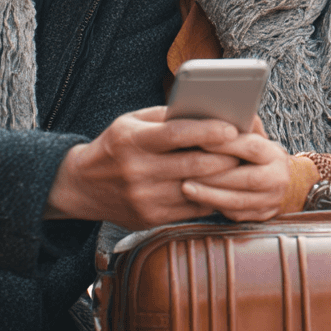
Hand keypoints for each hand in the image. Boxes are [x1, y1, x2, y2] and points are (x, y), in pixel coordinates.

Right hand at [46, 105, 243, 228]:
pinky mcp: (152, 219)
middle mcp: (138, 172)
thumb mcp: (130, 123)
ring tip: (242, 166)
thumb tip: (206, 111)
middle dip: (226, 157)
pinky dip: (212, 196)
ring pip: (197, 189)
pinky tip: (225, 185)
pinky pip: (191, 208)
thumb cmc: (114, 147)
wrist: (82, 186)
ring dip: (224, 179)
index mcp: (132, 142)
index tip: (231, 128)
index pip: (175, 135)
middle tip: (248, 149)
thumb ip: (165, 118)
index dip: (206, 131)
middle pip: (193, 165)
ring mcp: (145, 199)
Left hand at [182, 116, 291, 221]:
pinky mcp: (260, 217)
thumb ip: (242, 126)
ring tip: (185, 188)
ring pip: (238, 201)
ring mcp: (271, 200)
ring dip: (209, 195)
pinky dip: (214, 207)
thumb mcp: (256, 136)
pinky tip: (195, 200)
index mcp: (275, 154)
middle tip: (185, 171)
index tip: (198, 140)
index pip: (251, 147)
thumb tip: (217, 114)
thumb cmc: (258, 154)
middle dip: (214, 176)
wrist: (283, 182)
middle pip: (245, 178)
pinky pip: (235, 215)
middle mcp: (277, 179)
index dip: (225, 145)